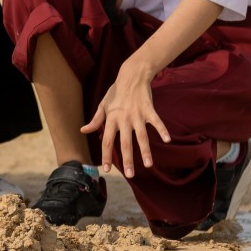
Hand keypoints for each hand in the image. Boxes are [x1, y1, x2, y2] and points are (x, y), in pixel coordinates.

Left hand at [79, 61, 170, 177]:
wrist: (131, 75)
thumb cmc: (116, 92)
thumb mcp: (103, 105)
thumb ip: (96, 120)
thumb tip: (83, 130)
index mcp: (111, 119)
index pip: (107, 141)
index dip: (107, 155)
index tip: (108, 169)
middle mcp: (124, 119)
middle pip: (125, 143)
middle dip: (127, 160)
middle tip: (129, 175)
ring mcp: (137, 115)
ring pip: (142, 136)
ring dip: (146, 151)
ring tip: (149, 165)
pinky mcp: (149, 110)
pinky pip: (156, 122)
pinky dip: (162, 130)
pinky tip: (167, 140)